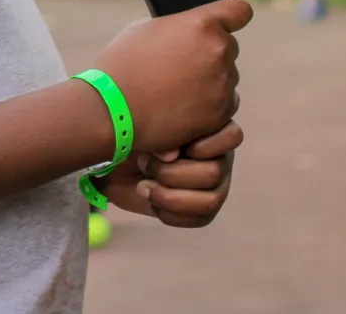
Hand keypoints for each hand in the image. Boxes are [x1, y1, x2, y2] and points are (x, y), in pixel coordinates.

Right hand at [88, 0, 248, 153]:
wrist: (113, 111)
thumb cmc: (123, 65)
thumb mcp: (147, 29)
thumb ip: (180, 27)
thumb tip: (194, 34)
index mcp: (202, 24)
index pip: (240, 11)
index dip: (233, 16)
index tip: (227, 22)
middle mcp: (219, 52)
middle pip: (229, 47)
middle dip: (210, 54)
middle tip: (180, 65)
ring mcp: (223, 85)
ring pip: (227, 78)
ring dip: (210, 81)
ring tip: (174, 89)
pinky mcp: (221, 113)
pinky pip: (225, 104)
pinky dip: (209, 106)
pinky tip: (180, 107)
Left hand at [99, 121, 241, 226]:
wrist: (113, 162)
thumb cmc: (130, 136)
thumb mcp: (142, 126)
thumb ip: (162, 134)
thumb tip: (171, 155)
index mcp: (210, 130)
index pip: (232, 136)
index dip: (203, 145)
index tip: (172, 146)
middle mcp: (219, 158)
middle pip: (213, 172)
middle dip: (170, 173)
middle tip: (144, 163)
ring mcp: (215, 185)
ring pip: (209, 200)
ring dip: (169, 196)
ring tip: (144, 186)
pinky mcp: (204, 210)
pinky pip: (200, 218)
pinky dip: (169, 213)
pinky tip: (151, 200)